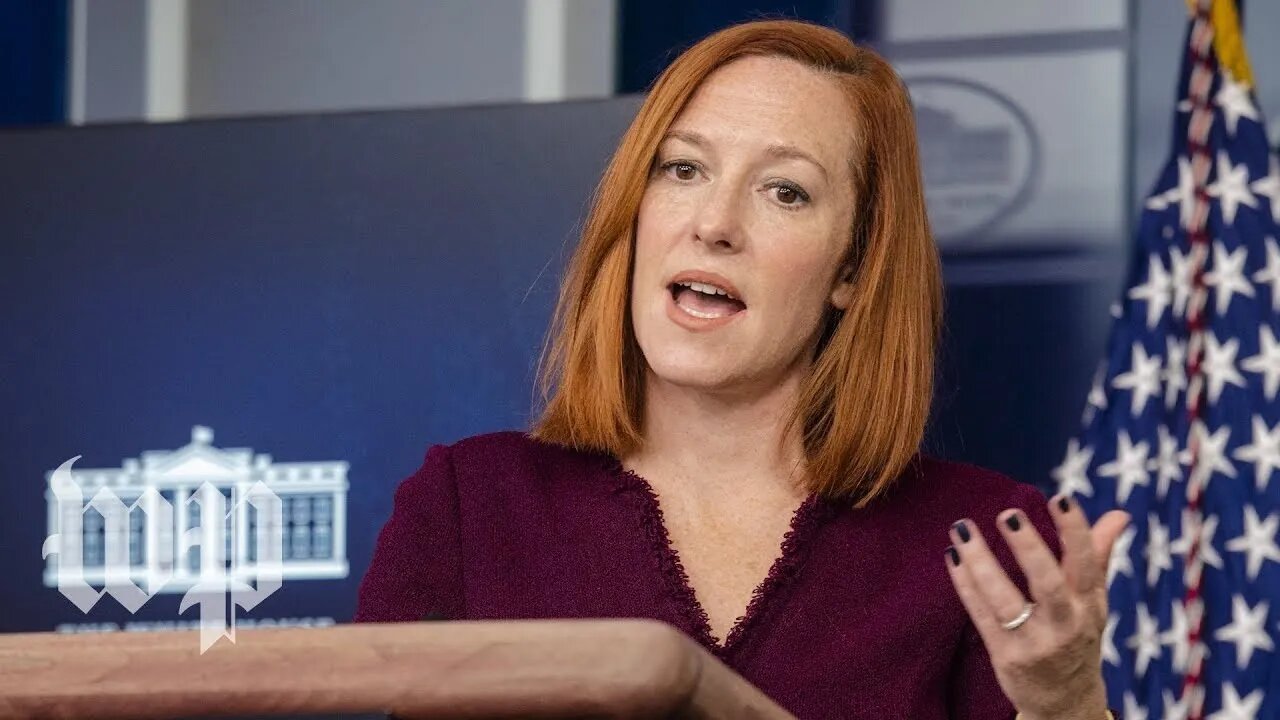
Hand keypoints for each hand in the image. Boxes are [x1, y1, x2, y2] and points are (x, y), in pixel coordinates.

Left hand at [944, 495, 1129, 719]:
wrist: (1065, 701)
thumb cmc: (1077, 636)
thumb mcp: (1095, 602)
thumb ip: (1098, 555)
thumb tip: (1119, 514)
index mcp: (1089, 606)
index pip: (1086, 565)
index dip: (1075, 532)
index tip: (1060, 498)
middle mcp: (1065, 625)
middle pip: (1047, 584)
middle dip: (1028, 549)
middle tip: (1007, 514)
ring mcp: (1033, 643)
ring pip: (1005, 601)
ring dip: (981, 563)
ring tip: (961, 529)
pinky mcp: (1004, 656)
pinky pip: (981, 616)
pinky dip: (965, 585)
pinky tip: (952, 556)